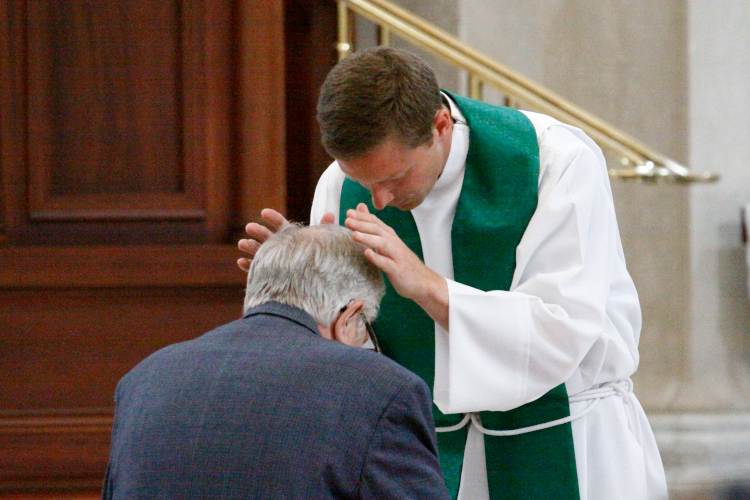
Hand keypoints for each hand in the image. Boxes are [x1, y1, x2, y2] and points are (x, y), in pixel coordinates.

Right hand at [237, 209, 334, 271]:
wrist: (314, 283)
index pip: (281, 225)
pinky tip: (241, 262)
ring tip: (242, 243)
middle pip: (268, 237)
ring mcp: (273, 260)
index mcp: (291, 237)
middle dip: (258, 232)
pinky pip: (256, 269)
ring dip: (249, 246)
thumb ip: (324, 230)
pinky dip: (248, 265)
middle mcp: (280, 247)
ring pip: (259, 252)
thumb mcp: (320, 244)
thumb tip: (331, 214)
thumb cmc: (317, 259)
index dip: (273, 218)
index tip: (264, 212)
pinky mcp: (268, 273)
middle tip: (249, 227)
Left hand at [345, 204, 448, 329]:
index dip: (363, 216)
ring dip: (368, 238)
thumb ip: (374, 227)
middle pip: (377, 230)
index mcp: (390, 237)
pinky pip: (388, 263)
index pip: (376, 222)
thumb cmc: (401, 262)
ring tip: (354, 235)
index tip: (348, 212)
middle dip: (362, 224)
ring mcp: (397, 257)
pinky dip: (378, 258)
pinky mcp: (399, 270)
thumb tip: (361, 208)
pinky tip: (368, 254)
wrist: (423, 282)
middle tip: (347, 219)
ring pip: (382, 244)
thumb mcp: (388, 244)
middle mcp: (394, 244)